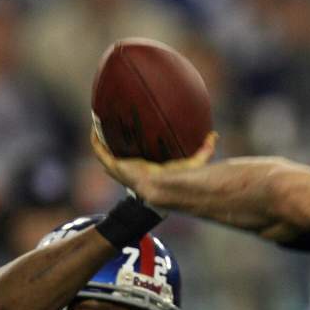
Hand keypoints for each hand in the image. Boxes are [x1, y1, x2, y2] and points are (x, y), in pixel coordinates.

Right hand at [90, 125, 216, 205]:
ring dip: (102, 138)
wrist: (164, 188)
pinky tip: (94, 125)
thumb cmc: (179, 179)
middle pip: (119, 155)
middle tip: (113, 125)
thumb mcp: (194, 160)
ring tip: (99, 122)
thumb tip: (215, 135)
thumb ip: (205, 149)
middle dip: (115, 142)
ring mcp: (121, 168)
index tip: (134, 134)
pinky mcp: (114, 166)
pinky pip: (100, 150)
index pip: (139, 158)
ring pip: (106, 152)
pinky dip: (96, 138)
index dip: (135, 148)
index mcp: (148, 169)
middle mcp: (132, 170)